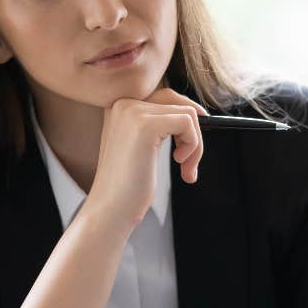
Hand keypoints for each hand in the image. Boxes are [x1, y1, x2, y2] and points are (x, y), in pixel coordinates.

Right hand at [84, 87, 206, 233]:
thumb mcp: (141, 146)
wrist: (110, 209)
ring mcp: (133, 112)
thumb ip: (159, 124)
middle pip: (179, 102)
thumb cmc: (127, 185)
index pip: (166, 97)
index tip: (190, 145)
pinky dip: (194, 145)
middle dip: (193, 132)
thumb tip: (198, 112)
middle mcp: (124, 103)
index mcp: (121, 106)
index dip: (185, 122)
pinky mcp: (146, 125)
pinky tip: (180, 163)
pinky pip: (188, 122)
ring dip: (195, 144)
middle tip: (189, 161)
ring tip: (185, 168)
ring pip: (188, 113)